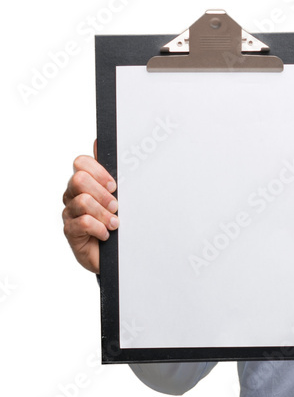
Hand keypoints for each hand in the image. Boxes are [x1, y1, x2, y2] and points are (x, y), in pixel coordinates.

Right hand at [62, 140, 118, 273]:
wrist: (118, 254)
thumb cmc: (117, 222)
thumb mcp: (120, 195)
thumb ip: (110, 170)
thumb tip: (99, 141)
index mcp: (85, 182)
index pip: (81, 163)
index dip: (99, 172)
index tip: (114, 185)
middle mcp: (73, 195)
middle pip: (78, 179)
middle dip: (102, 193)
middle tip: (115, 206)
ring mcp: (70, 213)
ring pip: (82, 202)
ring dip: (103, 214)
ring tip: (114, 224)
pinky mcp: (70, 232)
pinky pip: (82, 222)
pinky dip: (99, 229)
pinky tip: (105, 235)